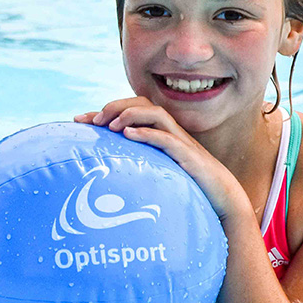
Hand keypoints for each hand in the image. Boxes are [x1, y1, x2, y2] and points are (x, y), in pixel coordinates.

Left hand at [75, 98, 245, 220]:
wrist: (223, 199)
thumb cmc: (190, 186)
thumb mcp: (159, 172)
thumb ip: (139, 165)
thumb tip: (107, 172)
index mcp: (162, 133)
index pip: (131, 110)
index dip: (105, 111)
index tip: (79, 120)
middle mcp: (171, 132)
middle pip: (142, 104)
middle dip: (114, 106)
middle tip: (92, 120)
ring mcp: (181, 142)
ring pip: (155, 114)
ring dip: (129, 115)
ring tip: (108, 125)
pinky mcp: (189, 157)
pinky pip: (167, 139)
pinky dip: (147, 133)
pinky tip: (128, 135)